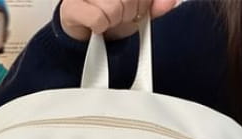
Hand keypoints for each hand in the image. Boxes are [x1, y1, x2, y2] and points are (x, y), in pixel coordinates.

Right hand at [60, 0, 179, 41]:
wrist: (87, 33)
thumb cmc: (112, 14)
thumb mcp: (140, 8)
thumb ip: (156, 4)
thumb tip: (170, 2)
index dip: (142, 2)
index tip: (137, 7)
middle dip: (129, 12)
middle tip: (121, 15)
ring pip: (113, 9)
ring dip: (114, 21)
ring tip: (108, 19)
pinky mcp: (71, 7)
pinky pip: (98, 20)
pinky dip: (100, 28)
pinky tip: (96, 25)